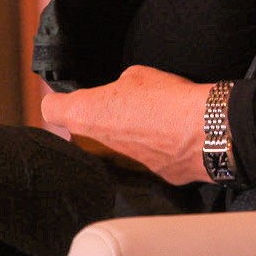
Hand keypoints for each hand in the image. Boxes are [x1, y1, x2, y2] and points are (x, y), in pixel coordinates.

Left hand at [39, 66, 213, 185]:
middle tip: (122, 109)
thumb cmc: (167, 99)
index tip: (75, 98)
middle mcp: (91, 147)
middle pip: (80, 133)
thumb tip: (121, 98)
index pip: (51, 108)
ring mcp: (113, 168)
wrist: (203, 132)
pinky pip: (132, 164)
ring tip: (148, 126)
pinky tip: (162, 142)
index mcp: (84, 114)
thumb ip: (117, 88)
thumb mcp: (136, 75)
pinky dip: (143, 155)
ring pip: (106, 151)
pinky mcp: (138, 180)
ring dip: (120, 141)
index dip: (62, 100)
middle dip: (96, 123)